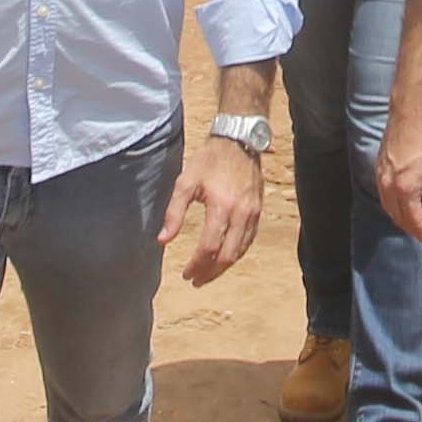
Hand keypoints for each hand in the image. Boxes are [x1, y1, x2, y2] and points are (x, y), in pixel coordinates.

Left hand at [163, 136, 265, 285]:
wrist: (238, 140)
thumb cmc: (209, 159)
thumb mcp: (185, 182)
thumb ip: (173, 213)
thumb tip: (162, 240)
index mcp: (221, 205)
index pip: (209, 246)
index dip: (196, 265)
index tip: (185, 274)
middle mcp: (240, 212)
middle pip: (228, 256)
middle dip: (211, 273)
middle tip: (196, 281)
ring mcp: (252, 212)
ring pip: (241, 251)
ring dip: (224, 267)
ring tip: (208, 274)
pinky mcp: (258, 210)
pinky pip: (249, 240)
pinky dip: (236, 253)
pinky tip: (225, 257)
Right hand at [375, 107, 421, 250]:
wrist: (409, 116)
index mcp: (405, 189)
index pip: (412, 221)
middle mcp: (389, 186)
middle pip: (398, 218)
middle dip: (411, 229)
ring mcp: (381, 178)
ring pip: (388, 208)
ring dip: (400, 219)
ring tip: (414, 224)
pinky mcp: (378, 170)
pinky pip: (383, 196)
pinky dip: (393, 206)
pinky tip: (402, 205)